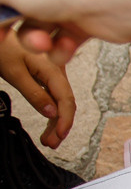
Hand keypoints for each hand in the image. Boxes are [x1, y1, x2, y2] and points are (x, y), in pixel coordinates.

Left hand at [0, 28, 74, 148]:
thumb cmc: (1, 46)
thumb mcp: (14, 72)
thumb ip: (35, 94)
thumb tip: (51, 113)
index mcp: (53, 68)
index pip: (66, 101)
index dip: (64, 121)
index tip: (58, 136)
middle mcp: (56, 70)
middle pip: (65, 103)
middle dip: (60, 125)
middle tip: (50, 142)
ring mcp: (51, 71)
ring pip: (59, 100)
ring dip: (55, 120)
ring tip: (48, 136)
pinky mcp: (44, 72)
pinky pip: (52, 93)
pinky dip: (50, 108)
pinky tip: (47, 117)